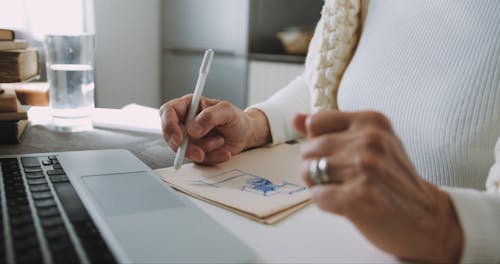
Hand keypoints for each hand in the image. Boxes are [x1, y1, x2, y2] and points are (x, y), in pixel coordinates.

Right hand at [160, 94, 269, 164]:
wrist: (246, 133)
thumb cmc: (235, 118)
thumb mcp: (227, 111)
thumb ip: (210, 116)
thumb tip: (192, 129)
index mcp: (188, 106)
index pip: (168, 111)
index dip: (169, 125)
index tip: (179, 138)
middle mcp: (185, 122)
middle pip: (171, 135)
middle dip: (185, 147)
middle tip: (199, 153)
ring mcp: (189, 138)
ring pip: (183, 150)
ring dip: (204, 150)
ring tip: (220, 142)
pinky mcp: (196, 151)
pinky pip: (197, 160)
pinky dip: (212, 158)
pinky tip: (224, 152)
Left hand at [293, 110, 462, 262]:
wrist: (426, 219)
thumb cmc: (392, 179)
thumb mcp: (370, 142)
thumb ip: (331, 128)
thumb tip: (296, 118)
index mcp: (372, 121)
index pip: (316, 122)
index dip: (317, 142)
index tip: (335, 155)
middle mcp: (369, 140)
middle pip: (308, 148)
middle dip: (315, 166)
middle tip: (340, 178)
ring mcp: (364, 168)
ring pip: (308, 170)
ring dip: (318, 184)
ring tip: (342, 189)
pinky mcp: (357, 197)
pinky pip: (317, 195)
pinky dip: (325, 202)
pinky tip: (346, 203)